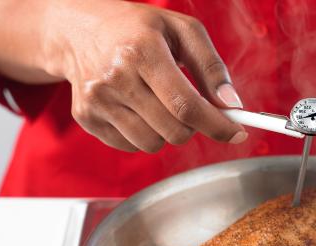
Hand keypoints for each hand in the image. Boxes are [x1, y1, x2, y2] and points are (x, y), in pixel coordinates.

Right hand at [0, 0, 246, 151]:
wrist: (78, 31)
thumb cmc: (139, 29)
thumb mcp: (182, 31)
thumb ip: (212, 67)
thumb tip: (232, 104)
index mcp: (142, 50)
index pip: (186, 105)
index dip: (217, 125)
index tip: (236, 134)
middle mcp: (115, 77)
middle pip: (173, 131)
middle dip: (193, 127)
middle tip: (191, 108)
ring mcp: (97, 101)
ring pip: (153, 144)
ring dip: (167, 131)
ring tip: (158, 103)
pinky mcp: (87, 118)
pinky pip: (131, 146)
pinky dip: (143, 134)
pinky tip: (137, 108)